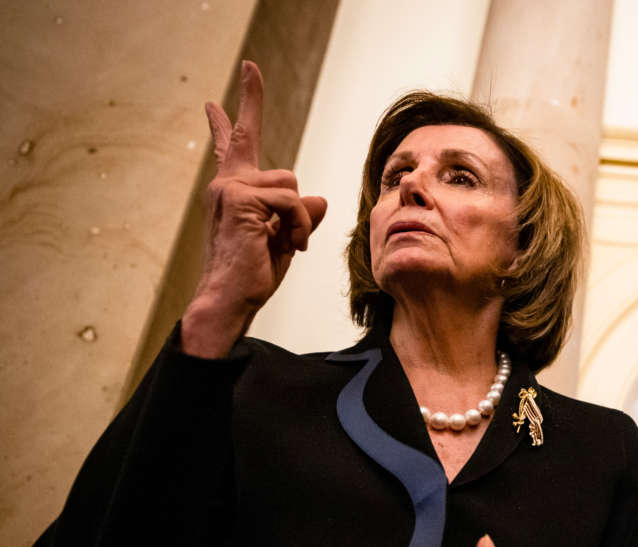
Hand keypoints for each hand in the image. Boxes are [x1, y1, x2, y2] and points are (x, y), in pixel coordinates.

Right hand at [181, 60, 327, 357]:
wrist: (231, 299)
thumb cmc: (253, 274)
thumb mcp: (286, 239)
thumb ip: (300, 216)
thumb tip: (319, 198)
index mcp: (236, 189)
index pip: (235, 143)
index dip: (236, 112)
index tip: (231, 86)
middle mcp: (227, 183)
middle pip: (260, 146)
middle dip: (254, 108)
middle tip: (249, 66)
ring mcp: (229, 188)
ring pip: (290, 183)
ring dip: (299, 218)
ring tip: (288, 243)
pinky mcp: (239, 198)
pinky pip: (291, 200)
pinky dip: (298, 225)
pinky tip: (289, 245)